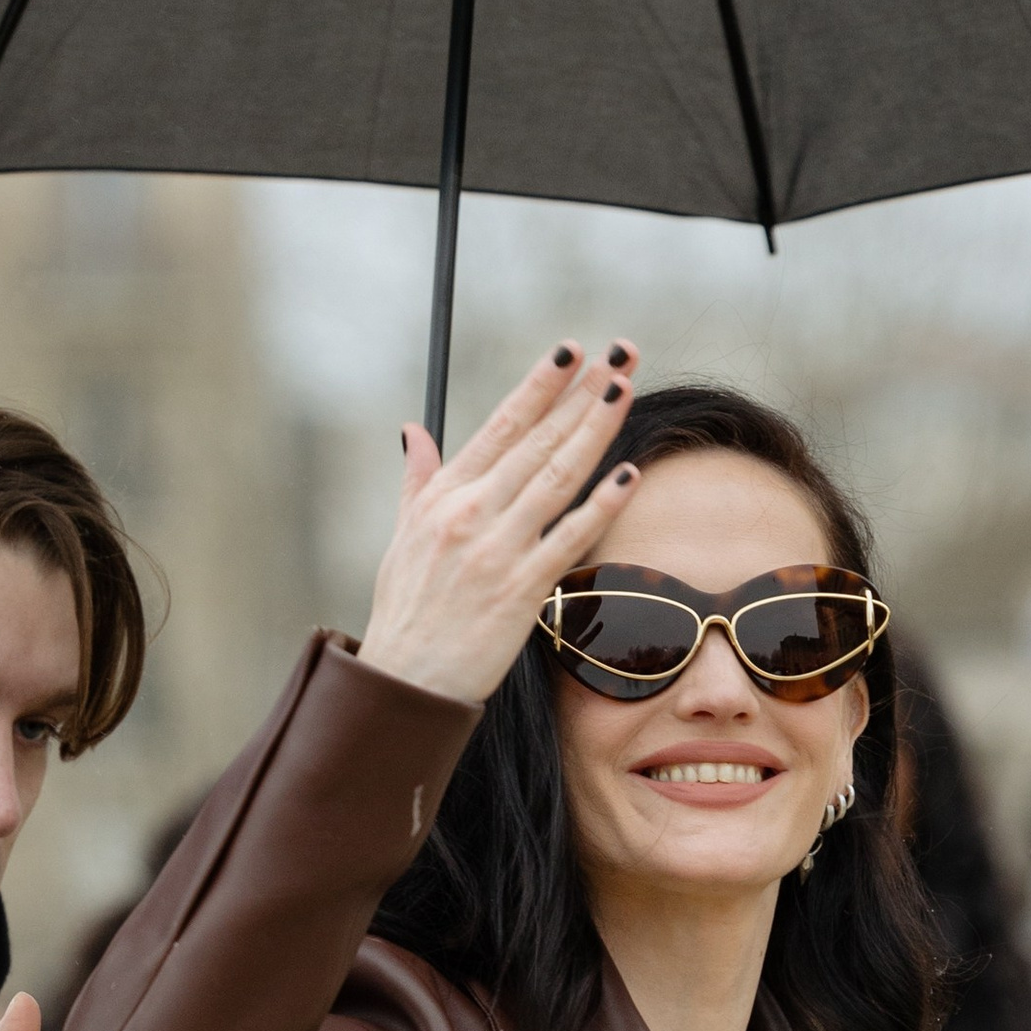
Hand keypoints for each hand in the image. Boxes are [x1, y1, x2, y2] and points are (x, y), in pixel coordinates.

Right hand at [360, 341, 643, 709]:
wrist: (406, 681)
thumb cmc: (407, 611)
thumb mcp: (401, 537)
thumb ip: (417, 481)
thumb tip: (413, 431)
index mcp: (445, 495)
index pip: (501, 426)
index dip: (539, 384)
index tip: (571, 349)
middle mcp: (470, 513)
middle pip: (537, 440)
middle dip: (580, 393)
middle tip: (619, 354)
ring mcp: (496, 550)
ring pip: (557, 477)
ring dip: (594, 430)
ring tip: (625, 390)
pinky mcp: (521, 590)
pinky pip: (569, 538)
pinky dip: (600, 505)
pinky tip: (629, 474)